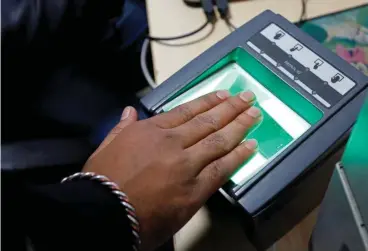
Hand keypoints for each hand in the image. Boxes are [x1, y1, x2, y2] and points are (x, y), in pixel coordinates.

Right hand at [83, 90, 260, 249]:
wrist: (104, 213)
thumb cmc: (102, 180)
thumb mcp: (106, 146)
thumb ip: (122, 127)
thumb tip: (129, 111)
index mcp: (152, 130)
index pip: (187, 111)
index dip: (208, 102)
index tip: (224, 95)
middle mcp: (173, 142)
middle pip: (208, 122)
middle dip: (231, 108)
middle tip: (248, 98)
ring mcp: (187, 165)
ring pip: (219, 141)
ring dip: (240, 126)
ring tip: (255, 115)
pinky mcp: (195, 189)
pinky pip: (222, 169)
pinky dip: (238, 156)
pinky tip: (251, 146)